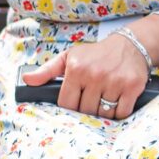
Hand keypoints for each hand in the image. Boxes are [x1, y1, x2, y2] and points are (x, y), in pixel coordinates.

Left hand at [22, 33, 152, 121]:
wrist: (130, 44)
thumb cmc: (96, 54)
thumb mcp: (69, 57)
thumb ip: (47, 70)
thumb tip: (26, 80)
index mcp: (76, 68)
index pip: (66, 104)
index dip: (70, 107)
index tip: (76, 102)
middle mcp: (94, 74)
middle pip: (85, 111)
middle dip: (87, 110)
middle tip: (92, 100)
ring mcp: (114, 81)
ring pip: (103, 113)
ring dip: (103, 112)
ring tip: (105, 100)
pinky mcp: (132, 86)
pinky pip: (121, 112)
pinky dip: (119, 112)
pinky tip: (117, 102)